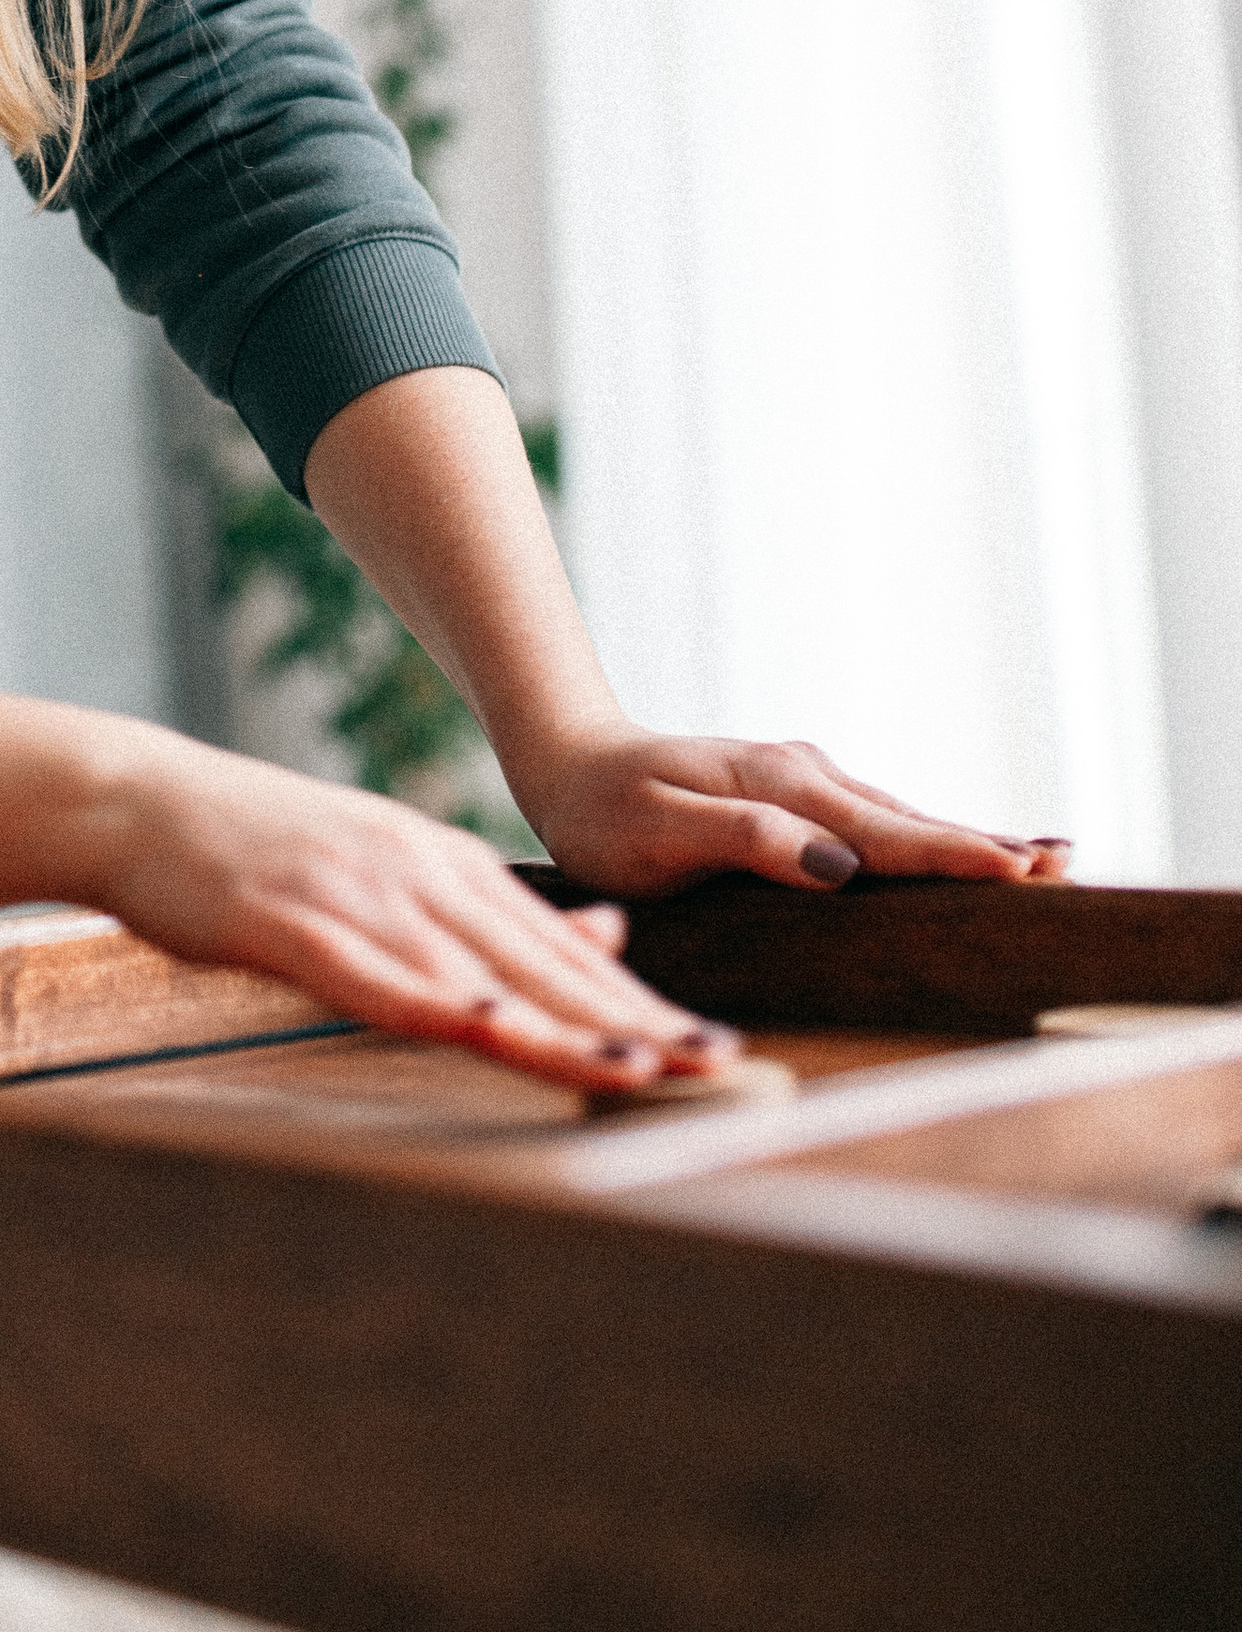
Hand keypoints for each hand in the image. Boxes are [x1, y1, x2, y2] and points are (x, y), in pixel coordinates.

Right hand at [79, 732, 741, 1092]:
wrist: (144, 803)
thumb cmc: (260, 848)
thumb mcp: (390, 862)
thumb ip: (488, 908)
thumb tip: (607, 933)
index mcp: (445, 864)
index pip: (563, 947)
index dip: (639, 1002)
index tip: (710, 1047)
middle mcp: (419, 875)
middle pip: (543, 962)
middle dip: (631, 1020)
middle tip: (712, 1066)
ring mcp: (359, 898)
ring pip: (480, 974)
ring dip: (560, 1025)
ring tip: (637, 1068)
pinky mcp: (295, 925)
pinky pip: (379, 977)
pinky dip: (440, 1007)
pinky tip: (488, 1033)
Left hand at [518, 728, 1071, 900]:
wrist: (570, 762)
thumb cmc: (605, 812)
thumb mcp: (658, 833)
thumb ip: (744, 843)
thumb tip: (836, 866)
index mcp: (780, 789)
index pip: (881, 834)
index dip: (951, 855)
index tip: (1018, 869)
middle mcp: (805, 776)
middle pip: (909, 821)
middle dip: (984, 846)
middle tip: (1063, 867)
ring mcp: (806, 782)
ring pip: (900, 818)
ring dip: (966, 840)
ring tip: (1041, 861)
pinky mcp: (800, 796)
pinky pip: (878, 820)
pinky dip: (927, 836)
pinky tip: (963, 851)